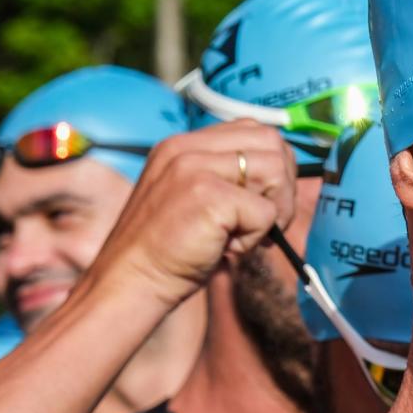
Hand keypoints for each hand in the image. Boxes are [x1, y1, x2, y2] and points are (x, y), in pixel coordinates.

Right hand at [82, 122, 298, 309]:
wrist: (129, 283)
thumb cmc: (167, 251)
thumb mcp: (194, 197)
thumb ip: (226, 177)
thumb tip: (283, 173)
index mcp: (182, 145)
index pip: (252, 129)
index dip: (273, 165)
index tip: (265, 200)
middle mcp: (186, 148)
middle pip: (271, 141)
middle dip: (283, 184)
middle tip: (265, 221)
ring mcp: (195, 169)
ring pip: (275, 170)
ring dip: (275, 210)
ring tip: (244, 235)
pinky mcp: (208, 196)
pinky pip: (266, 211)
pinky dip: (255, 237)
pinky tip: (226, 249)